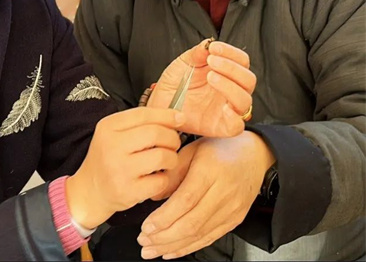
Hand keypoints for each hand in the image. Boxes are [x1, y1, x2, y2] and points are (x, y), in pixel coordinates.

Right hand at [66, 107, 182, 228]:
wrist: (90, 191)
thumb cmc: (108, 159)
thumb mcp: (114, 133)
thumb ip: (139, 123)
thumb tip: (176, 116)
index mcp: (108, 127)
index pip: (143, 114)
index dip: (167, 115)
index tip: (180, 117)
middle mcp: (111, 146)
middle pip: (155, 134)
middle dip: (172, 138)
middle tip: (173, 143)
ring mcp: (119, 170)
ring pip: (161, 156)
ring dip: (171, 158)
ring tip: (167, 160)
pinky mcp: (128, 192)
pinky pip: (160, 181)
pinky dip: (164, 178)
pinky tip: (157, 177)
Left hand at [137, 132, 274, 259]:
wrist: (254, 154)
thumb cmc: (221, 147)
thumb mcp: (192, 148)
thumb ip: (173, 171)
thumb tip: (152, 194)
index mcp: (210, 169)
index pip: (186, 200)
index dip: (164, 217)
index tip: (146, 226)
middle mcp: (223, 192)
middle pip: (192, 222)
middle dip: (164, 236)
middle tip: (143, 241)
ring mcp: (231, 209)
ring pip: (200, 235)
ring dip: (173, 246)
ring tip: (152, 250)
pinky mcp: (234, 220)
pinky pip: (210, 238)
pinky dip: (189, 247)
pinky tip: (172, 250)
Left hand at [148, 40, 254, 136]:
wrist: (159, 103)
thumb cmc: (174, 83)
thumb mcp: (183, 63)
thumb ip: (197, 53)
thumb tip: (209, 44)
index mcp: (225, 73)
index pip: (242, 61)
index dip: (231, 53)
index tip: (214, 48)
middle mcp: (230, 91)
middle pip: (248, 79)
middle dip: (232, 67)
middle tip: (212, 61)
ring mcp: (227, 109)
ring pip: (245, 100)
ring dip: (230, 86)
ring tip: (210, 77)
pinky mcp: (220, 127)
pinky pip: (237, 126)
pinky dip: (234, 117)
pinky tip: (223, 107)